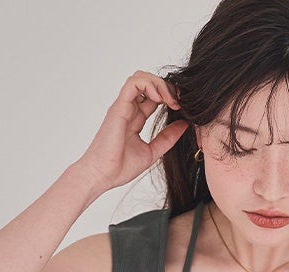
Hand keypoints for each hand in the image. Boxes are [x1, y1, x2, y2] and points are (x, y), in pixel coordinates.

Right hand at [74, 71, 189, 190]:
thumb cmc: (120, 167)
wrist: (103, 175)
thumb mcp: (153, 151)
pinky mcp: (119, 107)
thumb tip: (184, 124)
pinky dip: (150, 85)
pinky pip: (134, 84)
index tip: (181, 108)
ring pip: (141, 78)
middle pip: (148, 83)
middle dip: (167, 87)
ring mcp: (123, 106)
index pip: (153, 97)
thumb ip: (168, 137)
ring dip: (160, 84)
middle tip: (179, 102)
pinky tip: (160, 99)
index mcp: (135, 118)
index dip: (169, 97)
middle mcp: (128, 109)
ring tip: (170, 100)